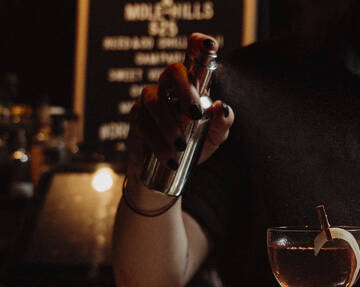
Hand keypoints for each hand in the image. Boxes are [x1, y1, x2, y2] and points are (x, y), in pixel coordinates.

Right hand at [126, 33, 234, 173]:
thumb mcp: (214, 136)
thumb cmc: (194, 145)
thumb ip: (222, 123)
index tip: (208, 45)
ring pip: (155, 101)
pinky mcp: (137, 119)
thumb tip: (221, 107)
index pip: (193, 57)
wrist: (170, 169)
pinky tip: (170, 157)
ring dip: (169, 124)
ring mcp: (150, 100)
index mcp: (191, 86)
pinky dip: (158, 142)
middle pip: (173, 71)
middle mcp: (169, 87)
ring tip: (181, 145)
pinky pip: (144, 124)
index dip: (199, 45)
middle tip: (195, 114)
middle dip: (185, 90)